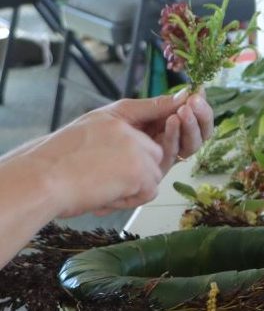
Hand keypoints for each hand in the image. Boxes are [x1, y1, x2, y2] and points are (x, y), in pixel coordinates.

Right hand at [30, 115, 166, 217]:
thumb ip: (115, 135)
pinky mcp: (139, 171)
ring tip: (102, 190)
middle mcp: (127, 128)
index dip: (163, 120)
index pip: (152, 109)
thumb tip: (140, 148)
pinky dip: (130, 201)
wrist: (41, 180)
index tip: (175, 118)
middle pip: (155, 153)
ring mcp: (136, 149)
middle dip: (140, 172)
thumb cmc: (55, 164)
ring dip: (133, 189)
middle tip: (109, 182)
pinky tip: (106, 198)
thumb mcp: (86, 135)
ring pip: (154, 174)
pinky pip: (149, 192)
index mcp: (113, 116)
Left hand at [77, 90, 213, 174]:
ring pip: (188, 146)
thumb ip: (154, 105)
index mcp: (157, 130)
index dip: (199, 108)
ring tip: (183, 110)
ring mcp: (157, 163)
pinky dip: (174, 137)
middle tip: (196, 102)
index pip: (189, 120)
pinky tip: (171, 121)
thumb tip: (184, 94)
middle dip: (200, 118)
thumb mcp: (122, 113)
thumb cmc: (86, 138)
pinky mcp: (152, 177)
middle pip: (195, 135)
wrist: (62, 168)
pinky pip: (171, 157)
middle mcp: (162, 147)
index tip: (200, 92)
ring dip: (189, 127)